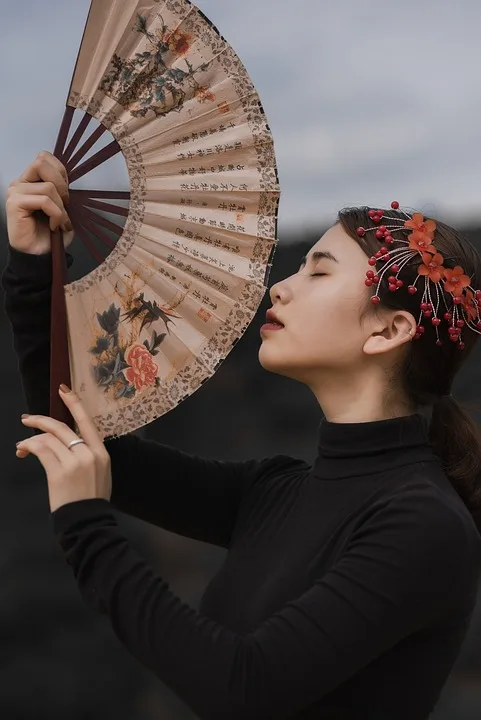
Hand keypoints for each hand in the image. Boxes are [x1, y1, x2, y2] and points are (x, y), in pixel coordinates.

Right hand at [6, 151, 73, 255]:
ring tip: (59, 222)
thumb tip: (70, 182)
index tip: (67, 193)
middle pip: (41, 163)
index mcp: (31, 180)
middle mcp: (21, 183)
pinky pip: (44, 201)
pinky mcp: (15, 203)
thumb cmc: (51, 234)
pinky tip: (53, 226)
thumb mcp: (63, 208)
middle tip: (65, 205)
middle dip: (61, 185)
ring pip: (48, 187)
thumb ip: (63, 191)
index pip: (44, 158)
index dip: (60, 172)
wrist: (40, 254)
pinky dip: (56, 214)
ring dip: (61, 207)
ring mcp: (16, 192)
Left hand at [16, 386, 111, 512]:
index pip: (87, 421)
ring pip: (48, 439)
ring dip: (31, 439)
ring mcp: (74, 463)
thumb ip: (88, 455)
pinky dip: (29, 447)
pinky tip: (23, 450)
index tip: (63, 390)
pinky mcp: (58, 472)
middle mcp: (88, 454)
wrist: (87, 521)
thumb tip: (67, 442)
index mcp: (101, 452)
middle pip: (62, 427)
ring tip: (22, 446)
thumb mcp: (100, 473)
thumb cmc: (92, 500)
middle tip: (27, 419)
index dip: (74, 403)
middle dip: (41, 421)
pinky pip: (40, 451)